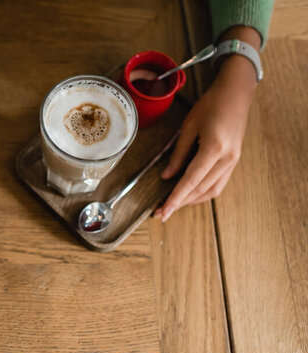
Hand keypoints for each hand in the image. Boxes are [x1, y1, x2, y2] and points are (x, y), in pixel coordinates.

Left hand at [154, 53, 257, 220]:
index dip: (175, 198)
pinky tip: (189, 194)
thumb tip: (166, 176)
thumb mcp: (188, 128)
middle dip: (179, 203)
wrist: (236, 94)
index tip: (164, 212)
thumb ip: (177, 154)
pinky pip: (218, 184)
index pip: (190, 180)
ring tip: (172, 205)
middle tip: (161, 212)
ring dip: (191, 200)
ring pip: (211, 191)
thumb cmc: (210, 105)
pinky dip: (202, 192)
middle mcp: (227, 159)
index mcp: (214, 149)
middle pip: (200, 190)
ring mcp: (233, 162)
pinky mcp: (234, 161)